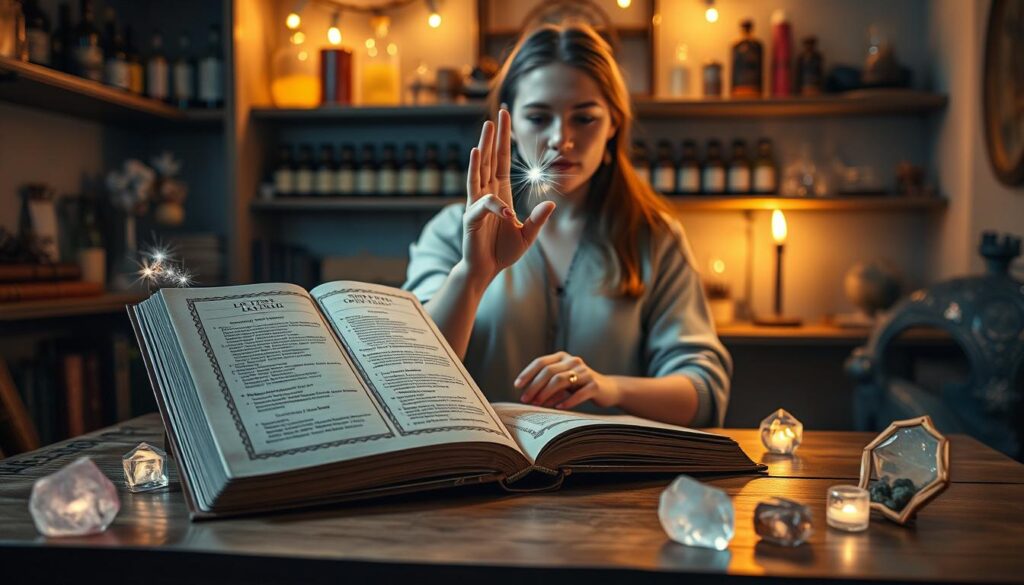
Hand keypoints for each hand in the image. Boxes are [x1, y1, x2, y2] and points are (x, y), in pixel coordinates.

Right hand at [462, 108, 555, 284]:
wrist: (486, 271)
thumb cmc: (503, 252)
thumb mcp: (528, 236)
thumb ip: (538, 220)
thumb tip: (552, 204)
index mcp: (500, 194)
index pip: (502, 161)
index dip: (504, 140)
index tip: (504, 119)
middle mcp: (487, 194)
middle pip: (490, 160)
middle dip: (494, 137)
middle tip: (497, 114)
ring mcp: (477, 204)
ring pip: (479, 172)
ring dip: (483, 150)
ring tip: (485, 131)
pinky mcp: (471, 219)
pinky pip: (480, 203)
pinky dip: (486, 196)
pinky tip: (485, 173)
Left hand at [515, 352, 620, 409]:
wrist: (608, 389)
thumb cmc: (580, 386)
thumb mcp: (562, 383)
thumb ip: (547, 386)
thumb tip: (529, 397)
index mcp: (562, 357)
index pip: (541, 362)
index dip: (528, 373)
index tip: (517, 385)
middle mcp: (573, 361)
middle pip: (549, 372)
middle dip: (534, 386)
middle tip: (525, 399)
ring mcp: (585, 372)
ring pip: (561, 381)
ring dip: (546, 394)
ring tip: (538, 404)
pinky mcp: (594, 385)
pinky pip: (578, 393)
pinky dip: (567, 401)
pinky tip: (558, 407)